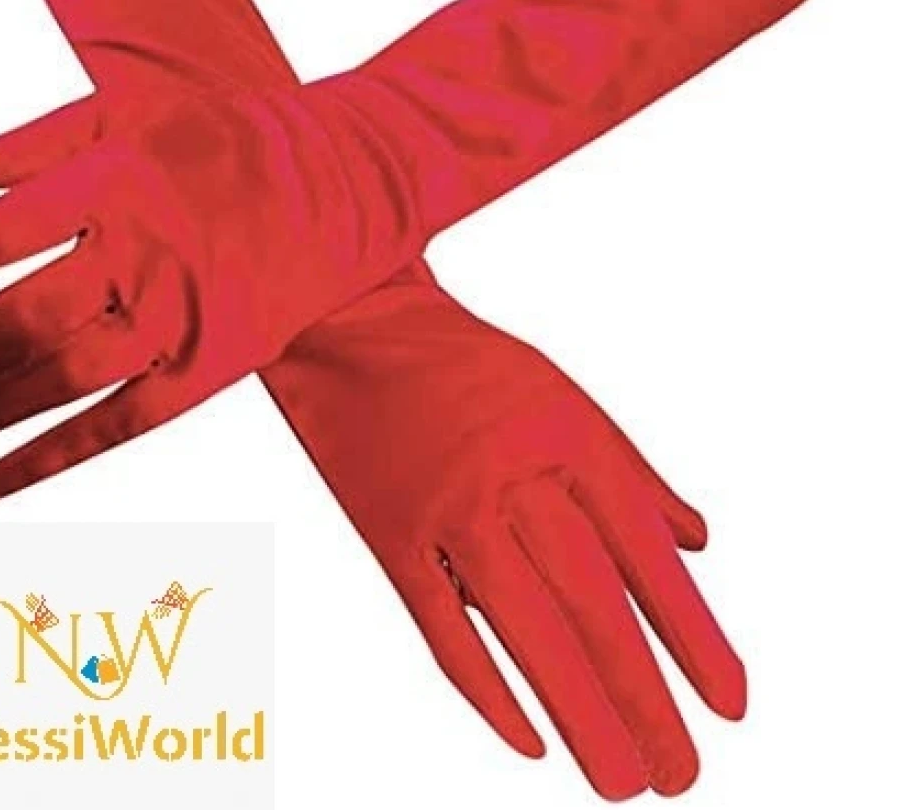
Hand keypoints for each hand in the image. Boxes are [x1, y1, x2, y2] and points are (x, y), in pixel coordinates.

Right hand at [271, 275, 745, 798]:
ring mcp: (449, 511)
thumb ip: (630, 471)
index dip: (693, 634)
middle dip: (643, 696)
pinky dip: (484, 690)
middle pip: (592, 604)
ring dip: (579, 711)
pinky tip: (526, 738)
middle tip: (679, 772)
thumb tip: (694, 542)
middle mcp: (515, 477)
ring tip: (620, 778)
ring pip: (525, 628)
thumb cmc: (468, 363)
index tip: (730, 702)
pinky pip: (441, 627)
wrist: (359, 325)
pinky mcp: (390, 536)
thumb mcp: (563, 395)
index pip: (645, 555)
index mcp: (568, 438)